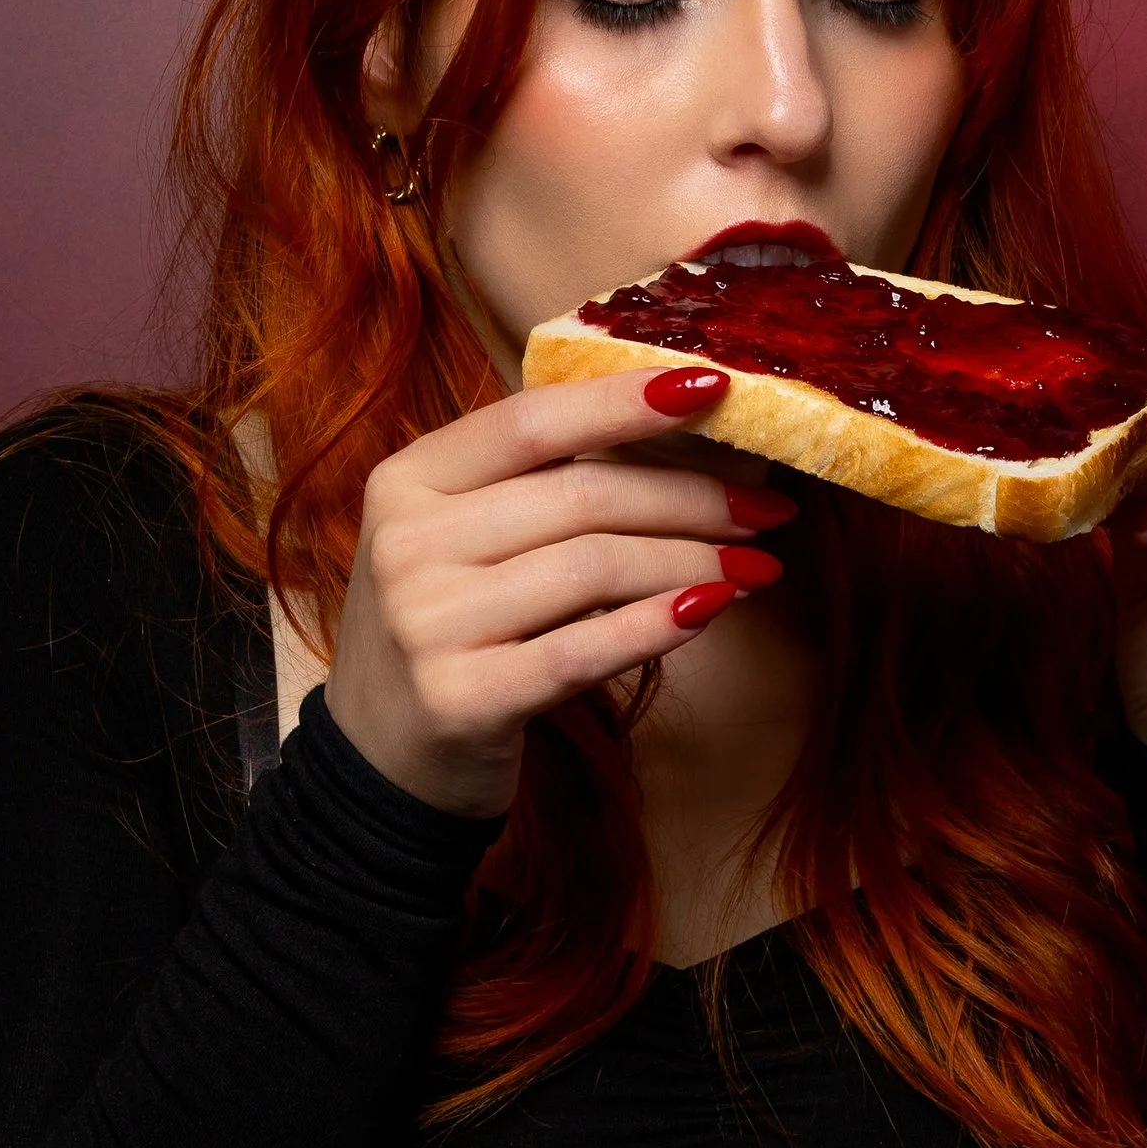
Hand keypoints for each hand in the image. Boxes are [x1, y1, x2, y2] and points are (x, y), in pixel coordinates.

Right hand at [325, 366, 789, 814]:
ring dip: (692, 564)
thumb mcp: (457, 540)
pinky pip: (582, 651)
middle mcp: (407, 545)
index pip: (531, 421)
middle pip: (580, 497)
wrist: (380, 760)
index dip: (626, 401)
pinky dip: (656, 627)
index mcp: (407, 481)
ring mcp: (427, 624)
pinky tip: (708, 612)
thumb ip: (531, 489)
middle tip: (766, 513)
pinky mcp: (461, 699)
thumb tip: (678, 437)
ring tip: (751, 570)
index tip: (715, 386)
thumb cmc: (447, 632)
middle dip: (692, 499)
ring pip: (593, 569)